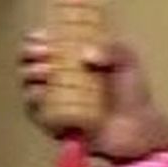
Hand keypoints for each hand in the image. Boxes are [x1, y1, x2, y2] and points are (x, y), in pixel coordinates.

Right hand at [19, 31, 167, 161]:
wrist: (139, 129)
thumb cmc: (133, 93)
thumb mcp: (128, 61)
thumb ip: (113, 49)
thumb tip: (86, 54)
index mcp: (70, 60)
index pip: (44, 44)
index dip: (37, 39)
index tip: (44, 38)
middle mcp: (57, 79)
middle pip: (29, 62)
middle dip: (30, 54)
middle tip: (45, 53)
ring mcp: (53, 102)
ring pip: (28, 85)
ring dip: (30, 74)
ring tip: (46, 71)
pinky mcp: (52, 123)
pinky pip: (34, 112)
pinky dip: (33, 101)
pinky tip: (42, 93)